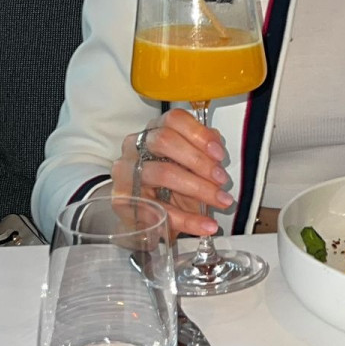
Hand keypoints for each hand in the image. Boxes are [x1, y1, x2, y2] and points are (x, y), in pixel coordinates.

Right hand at [111, 108, 232, 238]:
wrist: (144, 215)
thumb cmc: (169, 183)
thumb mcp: (189, 163)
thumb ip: (203, 149)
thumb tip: (216, 146)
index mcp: (154, 130)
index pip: (174, 119)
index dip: (199, 133)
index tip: (219, 153)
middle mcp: (135, 145)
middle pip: (165, 140)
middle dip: (199, 160)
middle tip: (222, 179)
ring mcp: (125, 171)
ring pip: (163, 172)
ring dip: (198, 188)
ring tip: (221, 201)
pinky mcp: (122, 200)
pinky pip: (159, 210)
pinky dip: (187, 220)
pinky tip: (205, 226)